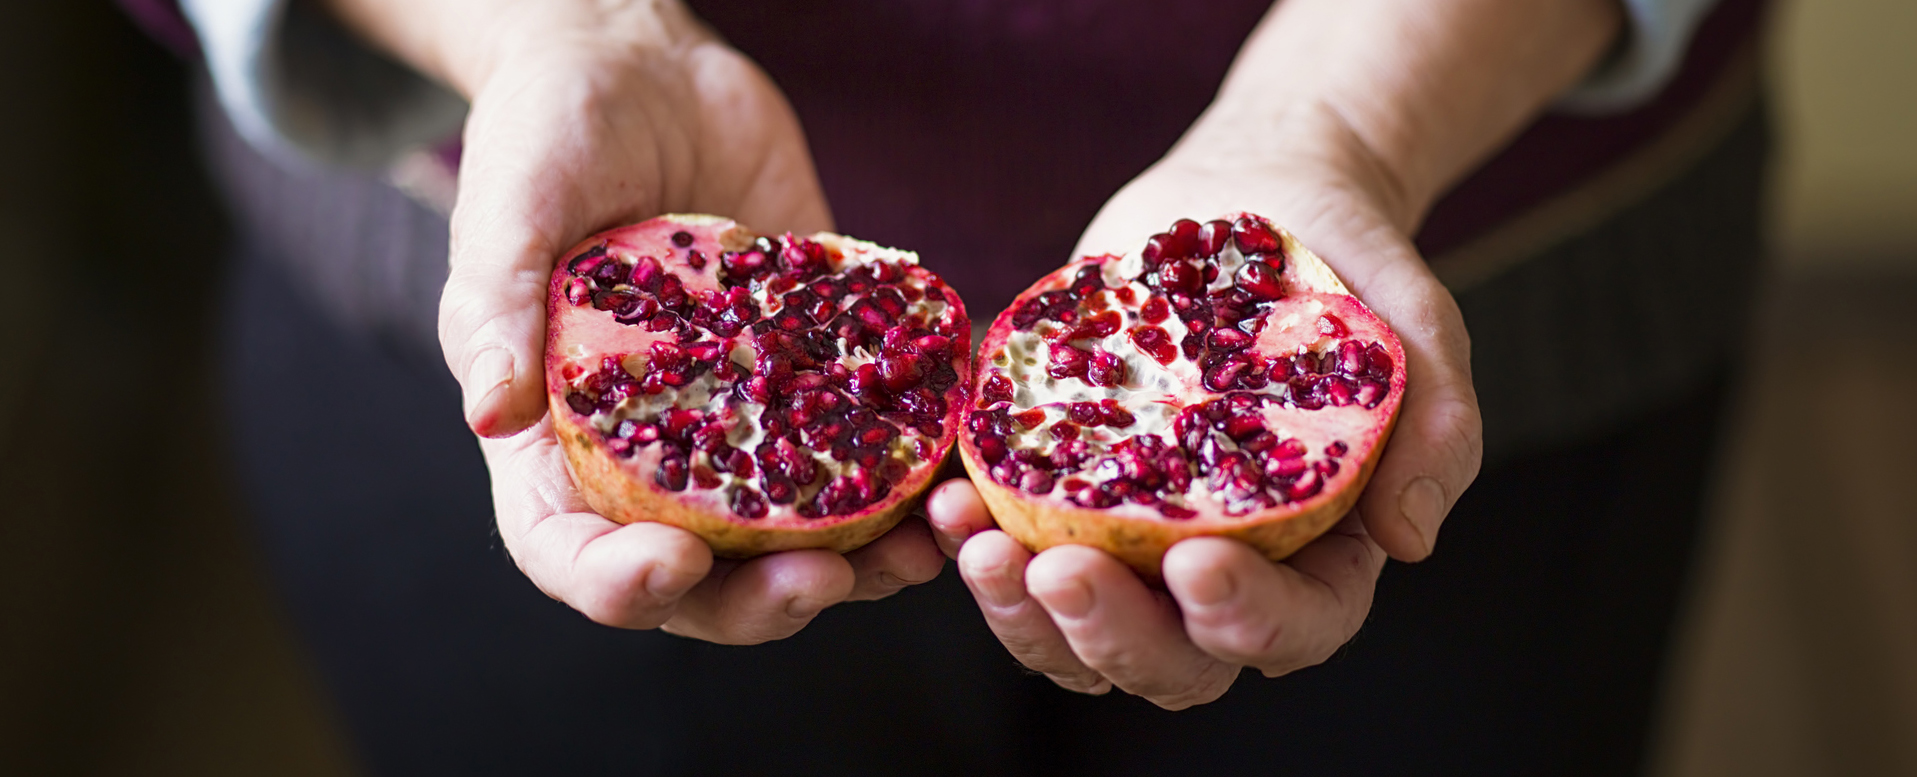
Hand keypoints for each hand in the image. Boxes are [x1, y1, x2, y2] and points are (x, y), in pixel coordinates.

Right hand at [322, 0, 948, 640]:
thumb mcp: (506, 212)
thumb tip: (490, 415)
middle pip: (702, 575)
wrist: (643, 66)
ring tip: (917, 553)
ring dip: (861, 561)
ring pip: (799, 533)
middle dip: (760, 598)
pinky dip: (911, 473)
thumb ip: (498, 307)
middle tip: (821, 583)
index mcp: (557, 440)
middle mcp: (655, 453)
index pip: (573, 551)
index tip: (677, 566)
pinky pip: (864, 445)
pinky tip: (954, 471)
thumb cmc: (545, 135)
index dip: (619, 584)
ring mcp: (742, 420)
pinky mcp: (813, 373)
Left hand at [928, 102, 1482, 706]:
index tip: (1195, 560)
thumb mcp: (1416, 327)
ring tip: (977, 543)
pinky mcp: (1061, 491)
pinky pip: (1010, 549)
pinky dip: (972, 539)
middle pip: (1169, 661)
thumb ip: (1437, 426)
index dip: (1245, 618)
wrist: (1257, 196)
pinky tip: (946, 496)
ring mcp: (1131, 541)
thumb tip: (1408, 542)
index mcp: (1319, 556)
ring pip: (1072, 633)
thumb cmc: (1349, 270)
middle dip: (1109, 632)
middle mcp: (1221, 569)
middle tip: (1060, 569)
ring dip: (1019, 611)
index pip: (1292, 628)